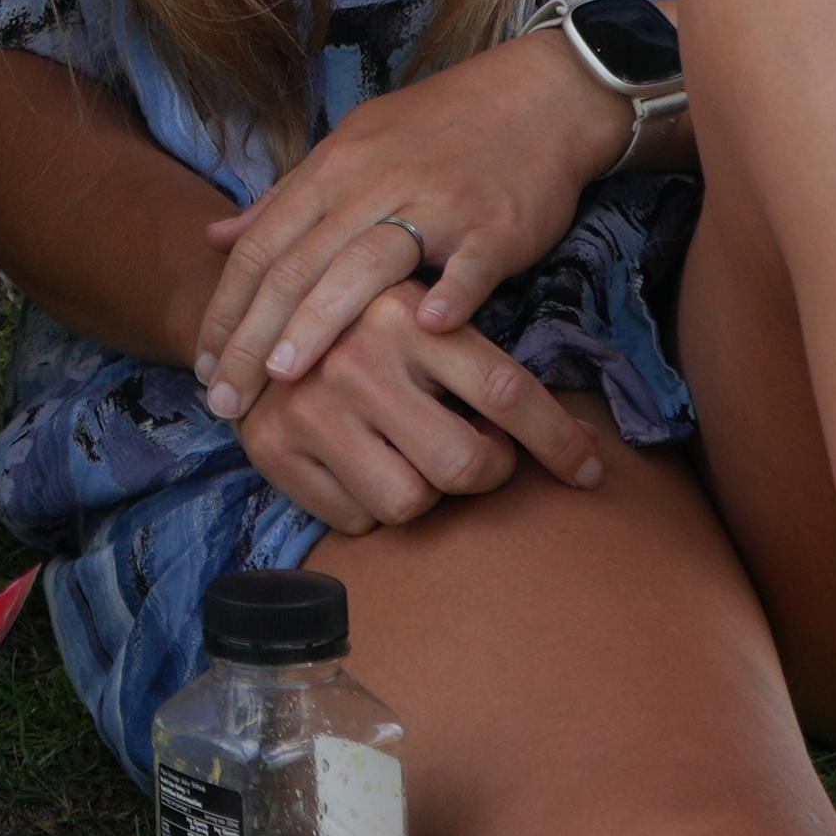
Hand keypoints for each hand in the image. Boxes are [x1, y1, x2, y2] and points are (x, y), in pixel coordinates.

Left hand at [195, 28, 623, 420]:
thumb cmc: (437, 128)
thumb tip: (215, 236)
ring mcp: (435, 203)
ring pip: (365, 263)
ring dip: (321, 321)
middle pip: (299, 264)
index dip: (226, 307)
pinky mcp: (495, 223)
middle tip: (225, 397)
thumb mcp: (350, 145)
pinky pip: (470, 263)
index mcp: (334, 168)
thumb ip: (285, 197)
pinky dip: (450, 293)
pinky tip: (424, 331)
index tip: (202, 365)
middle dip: (253, 336)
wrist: (538, 95)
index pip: (262, 244)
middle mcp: (373, 184)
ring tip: (285, 376)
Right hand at [229, 297, 603, 534]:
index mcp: (404, 314)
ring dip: (425, 493)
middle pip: (465, 464)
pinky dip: (369, 506)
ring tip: (410, 454)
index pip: (505, 392)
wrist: (244, 320)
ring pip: (413, 503)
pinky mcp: (274, 451)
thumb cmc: (363, 329)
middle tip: (477, 455)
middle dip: (487, 472)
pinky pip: (359, 521)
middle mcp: (355, 358)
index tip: (589, 471)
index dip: (559, 441)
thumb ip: (484, 370)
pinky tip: (357, 465)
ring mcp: (310, 408)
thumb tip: (591, 455)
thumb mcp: (423, 320)